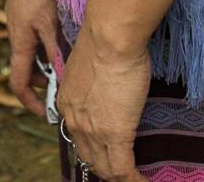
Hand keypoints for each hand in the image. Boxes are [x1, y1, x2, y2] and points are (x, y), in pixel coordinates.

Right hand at [6, 0, 59, 116]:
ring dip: (50, 62)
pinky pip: (38, 37)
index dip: (31, 102)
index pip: (19, 85)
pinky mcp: (29, 13)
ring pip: (35, 53)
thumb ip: (55, 50)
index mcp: (19, 45)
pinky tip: (69, 37)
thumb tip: (63, 77)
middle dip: (45, 82)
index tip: (46, 113)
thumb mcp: (50, 22)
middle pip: (28, 70)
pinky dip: (50, 44)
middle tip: (67, 86)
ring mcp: (23, 25)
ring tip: (72, 62)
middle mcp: (18, 37)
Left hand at [57, 13, 151, 181]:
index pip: (78, 136)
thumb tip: (107, 74)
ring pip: (105, 168)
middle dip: (104, 167)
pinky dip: (134, 180)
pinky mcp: (115, 134)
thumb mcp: (91, 60)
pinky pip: (123, 170)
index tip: (106, 148)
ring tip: (135, 177)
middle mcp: (75, 121)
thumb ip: (94, 75)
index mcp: (68, 102)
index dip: (93, 146)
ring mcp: (93, 131)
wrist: (111, 35)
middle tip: (122, 168)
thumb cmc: (107, 37)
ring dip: (119, 175)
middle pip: (89, 157)